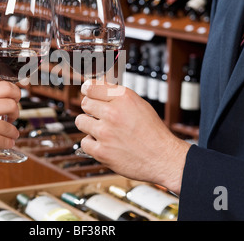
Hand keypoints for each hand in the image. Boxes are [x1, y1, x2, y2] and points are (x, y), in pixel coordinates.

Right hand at [0, 81, 20, 179]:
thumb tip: (7, 98)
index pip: (5, 86)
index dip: (16, 93)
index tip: (16, 99)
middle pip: (12, 104)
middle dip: (16, 113)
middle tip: (11, 118)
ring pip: (12, 127)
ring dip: (11, 133)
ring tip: (4, 135)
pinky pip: (8, 141)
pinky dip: (7, 144)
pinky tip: (0, 144)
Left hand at [75, 80, 190, 193]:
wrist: (163, 158)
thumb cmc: (154, 133)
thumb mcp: (140, 105)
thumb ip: (118, 97)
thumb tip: (99, 89)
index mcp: (123, 98)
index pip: (91, 86)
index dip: (88, 90)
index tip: (87, 92)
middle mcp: (113, 112)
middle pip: (85, 103)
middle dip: (90, 108)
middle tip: (98, 115)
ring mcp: (105, 132)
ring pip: (80, 121)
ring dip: (88, 125)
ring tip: (101, 130)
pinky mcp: (101, 151)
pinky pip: (84, 142)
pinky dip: (91, 144)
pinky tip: (103, 144)